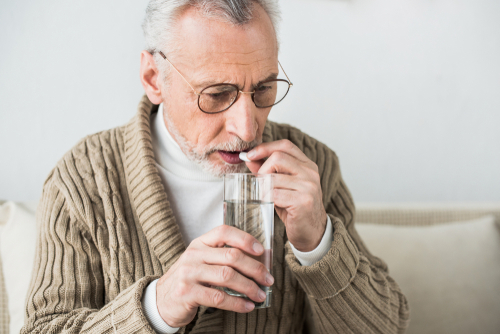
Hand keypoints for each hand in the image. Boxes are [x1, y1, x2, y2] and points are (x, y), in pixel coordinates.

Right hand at [155, 225, 273, 327]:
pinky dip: (237, 303)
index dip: (245, 238)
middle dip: (255, 268)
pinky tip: (247, 306)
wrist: (160, 300)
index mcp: (199, 243)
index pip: (224, 232)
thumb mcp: (202, 262)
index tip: (261, 250)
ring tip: (260, 295)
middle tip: (268, 279)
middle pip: (231, 256)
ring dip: (249, 287)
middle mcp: (193, 255)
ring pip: (228, 276)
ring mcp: (189, 273)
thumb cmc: (189, 280)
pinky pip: (219, 297)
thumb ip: (222, 258)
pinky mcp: (187, 293)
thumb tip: (258, 262)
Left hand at [246, 140, 327, 251]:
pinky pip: (275, 194)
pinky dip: (267, 198)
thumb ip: (267, 170)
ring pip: (273, 178)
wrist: (311, 232)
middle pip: (277, 158)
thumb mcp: (281, 186)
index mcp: (307, 165)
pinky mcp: (303, 201)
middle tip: (259, 183)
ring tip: (266, 196)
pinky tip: (271, 204)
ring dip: (263, 188)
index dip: (265, 147)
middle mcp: (310, 172)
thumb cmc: (294, 208)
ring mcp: (308, 186)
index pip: (285, 145)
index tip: (250, 155)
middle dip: (262, 170)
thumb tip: (249, 158)